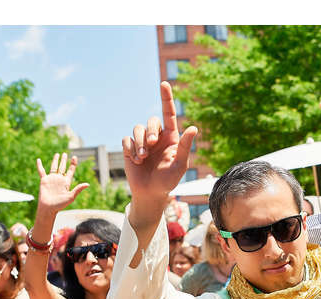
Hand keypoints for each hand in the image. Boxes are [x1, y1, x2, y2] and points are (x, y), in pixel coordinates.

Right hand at [35, 153, 88, 215]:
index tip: (74, 157)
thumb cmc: (60, 204)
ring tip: (57, 154)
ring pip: (54, 167)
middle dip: (64, 161)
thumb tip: (87, 184)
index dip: (73, 164)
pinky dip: (39, 165)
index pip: (71, 171)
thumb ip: (78, 189)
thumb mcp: (71, 196)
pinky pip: (41, 171)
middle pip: (62, 167)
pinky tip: (38, 160)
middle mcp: (59, 180)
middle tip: (65, 154)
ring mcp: (51, 179)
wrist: (48, 208)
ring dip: (55, 161)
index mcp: (66, 183)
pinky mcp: (44, 180)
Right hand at [122, 82, 197, 207]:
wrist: (150, 193)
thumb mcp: (180, 165)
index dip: (166, 98)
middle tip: (152, 145)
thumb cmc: (168, 180)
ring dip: (140, 143)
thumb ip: (185, 146)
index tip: (164, 83)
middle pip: (151, 121)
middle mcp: (157, 137)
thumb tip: (193, 128)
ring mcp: (143, 142)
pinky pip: (127, 139)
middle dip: (150, 131)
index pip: (169, 113)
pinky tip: (136, 161)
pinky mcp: (130, 148)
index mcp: (171, 138)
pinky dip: (131, 149)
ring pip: (137, 129)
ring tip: (143, 158)